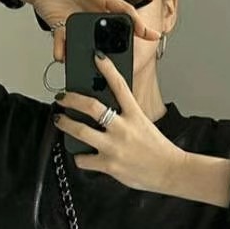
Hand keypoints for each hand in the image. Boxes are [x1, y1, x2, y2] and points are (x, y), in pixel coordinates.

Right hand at [24, 0, 162, 62]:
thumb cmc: (50, 4)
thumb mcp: (57, 27)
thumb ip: (62, 42)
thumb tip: (61, 59)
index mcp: (95, 12)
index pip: (120, 23)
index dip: (135, 31)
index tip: (150, 40)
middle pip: (125, 9)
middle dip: (139, 22)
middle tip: (153, 34)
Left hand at [53, 55, 186, 192]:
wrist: (169, 171)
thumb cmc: (159, 149)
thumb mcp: (145, 125)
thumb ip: (127, 117)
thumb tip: (107, 112)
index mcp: (135, 116)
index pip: (120, 86)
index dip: (108, 69)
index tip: (97, 57)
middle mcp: (122, 129)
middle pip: (91, 106)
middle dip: (71, 99)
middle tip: (62, 97)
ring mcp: (113, 147)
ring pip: (80, 131)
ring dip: (65, 124)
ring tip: (60, 120)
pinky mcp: (108, 164)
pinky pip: (84, 159)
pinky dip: (79, 156)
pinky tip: (80, 154)